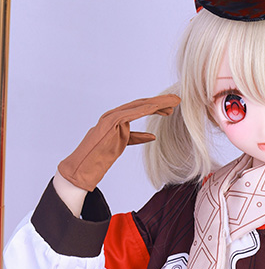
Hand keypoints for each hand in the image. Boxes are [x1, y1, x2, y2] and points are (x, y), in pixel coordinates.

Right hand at [58, 94, 179, 191]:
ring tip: (173, 102)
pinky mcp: (110, 122)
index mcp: (117, 119)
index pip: (140, 109)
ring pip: (138, 106)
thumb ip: (136, 138)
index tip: (171, 109)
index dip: (156, 107)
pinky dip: (144, 109)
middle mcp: (114, 115)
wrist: (83, 167)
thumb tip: (153, 136)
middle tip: (176, 101)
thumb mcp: (124, 145)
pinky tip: (156, 107)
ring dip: (157, 103)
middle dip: (160, 102)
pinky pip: (130, 113)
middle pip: (141, 104)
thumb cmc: (99, 158)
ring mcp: (111, 117)